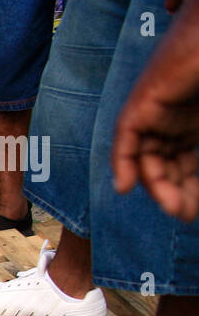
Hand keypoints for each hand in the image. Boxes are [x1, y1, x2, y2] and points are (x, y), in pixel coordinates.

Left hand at [111, 0, 198, 221]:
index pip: (183, 160)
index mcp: (190, 117)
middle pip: (164, 163)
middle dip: (173, 191)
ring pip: (147, 156)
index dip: (186, 186)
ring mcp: (155, 107)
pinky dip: (124, 162)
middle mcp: (170, 115)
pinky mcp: (143, 100)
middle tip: (185, 216)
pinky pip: (127, 138)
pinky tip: (128, 187)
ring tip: (174, 210)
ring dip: (156, 185)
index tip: (191, 211)